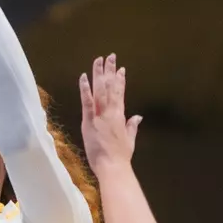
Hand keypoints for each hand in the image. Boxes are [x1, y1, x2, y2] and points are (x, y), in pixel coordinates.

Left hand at [79, 53, 141, 173]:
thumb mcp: (130, 139)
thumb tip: (138, 116)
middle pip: (110, 87)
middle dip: (110, 70)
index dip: (120, 80)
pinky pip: (87, 102)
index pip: (120, 93)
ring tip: (99, 60)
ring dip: (99, 73)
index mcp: (120, 116)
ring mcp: (100, 115)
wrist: (113, 166)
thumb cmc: (121, 155)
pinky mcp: (89, 121)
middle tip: (110, 56)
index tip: (121, 69)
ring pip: (100, 90)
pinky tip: (84, 76)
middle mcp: (111, 112)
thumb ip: (132, 125)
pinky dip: (85, 89)